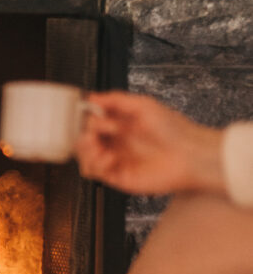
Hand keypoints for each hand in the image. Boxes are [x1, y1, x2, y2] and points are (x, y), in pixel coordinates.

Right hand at [75, 91, 224, 195]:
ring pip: (86, 158)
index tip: (86, 114)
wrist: (191, 155)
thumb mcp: (143, 105)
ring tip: (96, 145)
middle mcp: (117, 142)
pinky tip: (109, 157)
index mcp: (121, 124)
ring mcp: (117, 160)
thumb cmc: (175, 130)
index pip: (91, 121)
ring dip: (85, 150)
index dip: (85, 118)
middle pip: (84, 140)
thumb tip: (92, 97)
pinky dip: (97, 164)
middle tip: (93, 131)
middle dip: (83, 134)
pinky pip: (96, 173)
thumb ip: (115, 99)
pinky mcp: (119, 177)